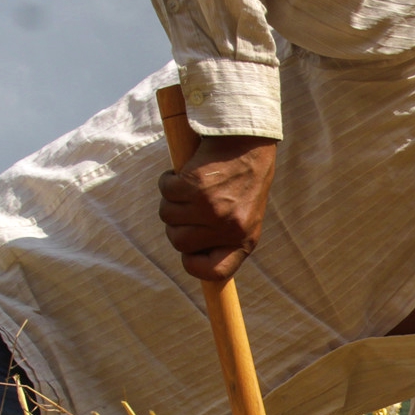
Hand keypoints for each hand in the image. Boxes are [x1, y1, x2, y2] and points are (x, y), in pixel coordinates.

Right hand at [157, 135, 275, 280]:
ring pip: (168, 216)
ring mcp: (211, 209)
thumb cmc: (244, 178)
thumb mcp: (245, 215)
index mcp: (244, 240)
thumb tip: (192, 257)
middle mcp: (228, 228)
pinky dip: (169, 179)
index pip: (215, 273)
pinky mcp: (195, 187)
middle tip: (191, 203)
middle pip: (179, 242)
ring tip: (192, 184)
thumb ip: (224, 237)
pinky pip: (166, 191)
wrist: (249, 141)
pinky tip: (186, 171)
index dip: (194, 265)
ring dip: (173, 199)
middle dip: (177, 222)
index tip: (189, 253)